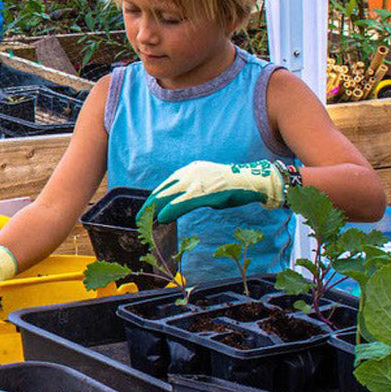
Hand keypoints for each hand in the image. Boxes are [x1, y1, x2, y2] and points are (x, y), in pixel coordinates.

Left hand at [141, 160, 285, 224]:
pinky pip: (183, 202)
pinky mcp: (204, 192)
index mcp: (189, 171)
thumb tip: (179, 204)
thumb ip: (192, 191)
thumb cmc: (229, 186)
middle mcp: (190, 174)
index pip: (166, 185)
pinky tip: (162, 218)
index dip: (154, 198)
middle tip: (140, 218)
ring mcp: (196, 182)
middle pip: (164, 190)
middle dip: (150, 205)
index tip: (146, 209)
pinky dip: (170, 210)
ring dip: (155, 210)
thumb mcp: (206, 184)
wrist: (250, 181)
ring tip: (146, 220)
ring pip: (169, 196)